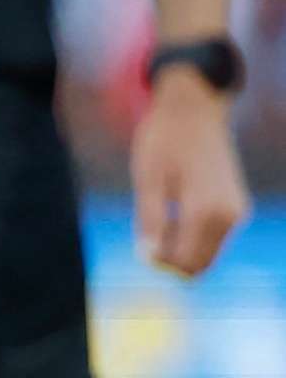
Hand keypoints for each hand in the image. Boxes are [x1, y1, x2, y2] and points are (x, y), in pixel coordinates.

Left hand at [135, 69, 250, 279]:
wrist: (194, 112)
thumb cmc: (164, 141)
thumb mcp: (147, 180)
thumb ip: (150, 221)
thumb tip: (148, 258)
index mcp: (206, 211)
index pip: (185, 263)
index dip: (158, 262)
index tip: (140, 241)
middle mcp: (229, 216)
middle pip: (199, 265)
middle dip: (171, 258)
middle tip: (148, 229)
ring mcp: (237, 212)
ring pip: (206, 253)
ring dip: (181, 245)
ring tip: (162, 212)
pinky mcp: (236, 208)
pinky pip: (212, 238)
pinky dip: (191, 235)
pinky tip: (176, 208)